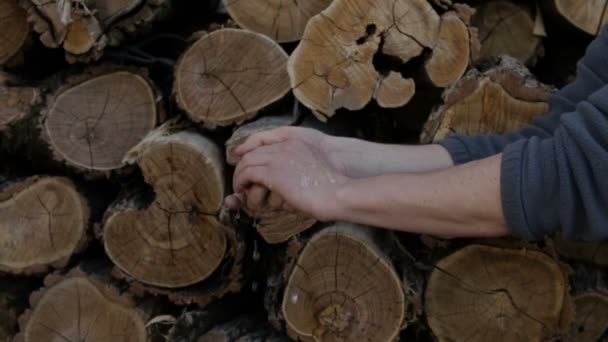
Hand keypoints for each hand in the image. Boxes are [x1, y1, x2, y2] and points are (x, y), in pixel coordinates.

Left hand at [225, 138, 348, 221]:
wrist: (336, 193)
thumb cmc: (330, 188)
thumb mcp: (312, 170)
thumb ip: (296, 168)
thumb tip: (283, 183)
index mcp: (295, 143)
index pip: (263, 144)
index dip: (251, 156)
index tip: (248, 169)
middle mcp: (284, 147)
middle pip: (252, 153)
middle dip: (242, 168)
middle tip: (241, 182)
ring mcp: (278, 159)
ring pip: (246, 163)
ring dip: (240, 177)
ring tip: (240, 189)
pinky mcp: (273, 174)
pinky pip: (247, 174)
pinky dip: (241, 182)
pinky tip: (242, 191)